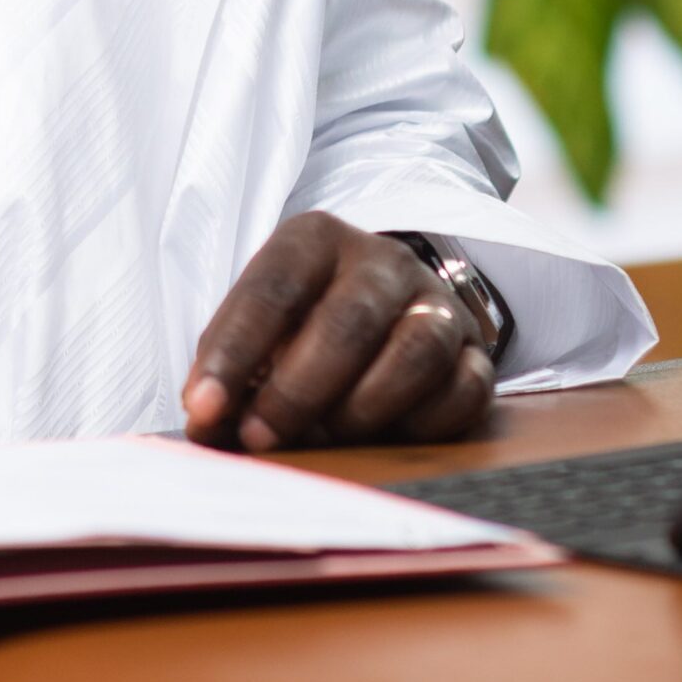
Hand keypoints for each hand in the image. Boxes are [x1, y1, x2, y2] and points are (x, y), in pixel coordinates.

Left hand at [182, 212, 495, 452]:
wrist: (382, 310)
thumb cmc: (301, 326)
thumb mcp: (259, 331)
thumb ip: (228, 373)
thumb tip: (205, 424)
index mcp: (315, 240)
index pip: (271, 290)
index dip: (233, 353)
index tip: (203, 408)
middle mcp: (382, 260)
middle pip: (348, 321)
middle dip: (297, 390)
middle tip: (263, 438)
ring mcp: (436, 302)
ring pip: (416, 349)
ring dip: (364, 408)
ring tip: (327, 439)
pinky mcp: (477, 350)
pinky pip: (466, 390)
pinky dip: (424, 425)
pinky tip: (387, 441)